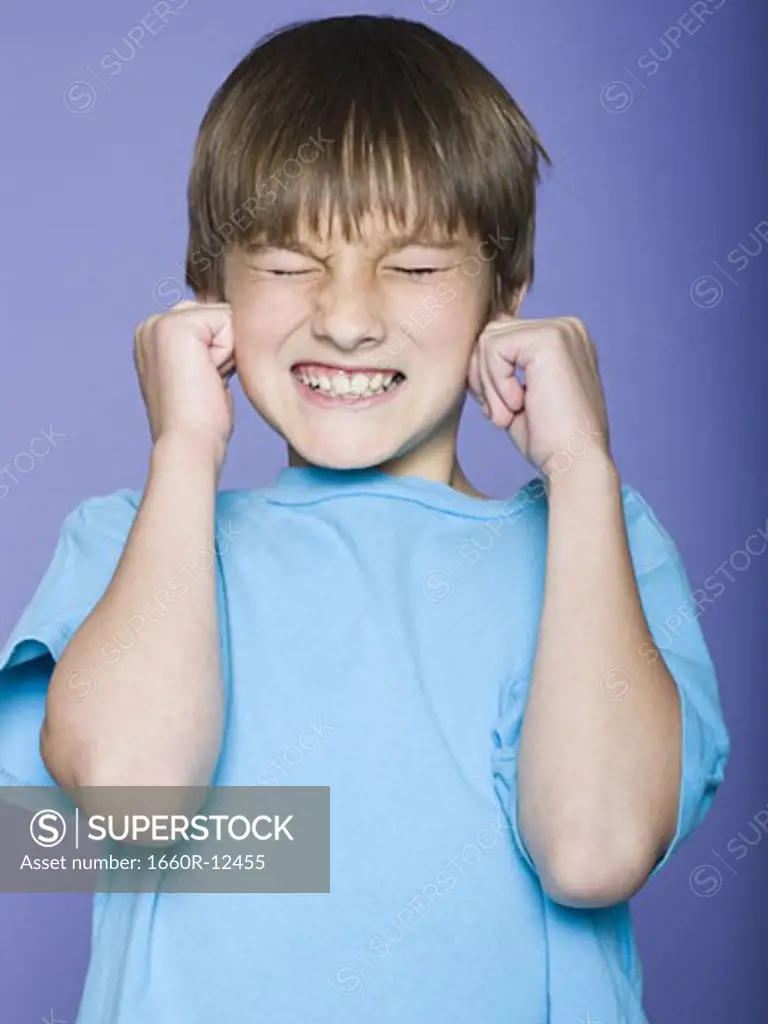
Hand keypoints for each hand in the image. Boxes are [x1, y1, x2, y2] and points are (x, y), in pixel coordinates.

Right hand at [134, 299, 235, 468]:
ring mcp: (159, 322)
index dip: (220, 353)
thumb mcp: (201, 373)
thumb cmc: (200, 421)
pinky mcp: (175, 326)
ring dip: (226, 352)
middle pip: (218, 315)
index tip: (202, 382)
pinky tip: (209, 376)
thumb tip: (233, 326)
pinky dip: (227, 352)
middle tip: (205, 383)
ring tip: (206, 380)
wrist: (187, 443)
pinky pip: (227, 321)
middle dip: (224, 349)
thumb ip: (207, 346)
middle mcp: (150, 324)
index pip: (210, 321)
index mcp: (153, 336)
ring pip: (224, 317)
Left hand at [468, 315, 610, 476]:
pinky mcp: (549, 339)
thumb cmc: (548, 440)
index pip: (501, 337)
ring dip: (489, 385)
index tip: (498, 409)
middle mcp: (566, 327)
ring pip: (488, 341)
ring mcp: (561, 329)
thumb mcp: (518, 396)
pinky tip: (517, 406)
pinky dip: (496, 384)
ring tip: (508, 415)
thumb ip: (502, 368)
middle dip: (483, 377)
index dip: (487, 374)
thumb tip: (472, 351)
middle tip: (498, 414)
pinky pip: (494, 349)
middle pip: (492, 333)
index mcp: (563, 339)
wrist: (574, 462)